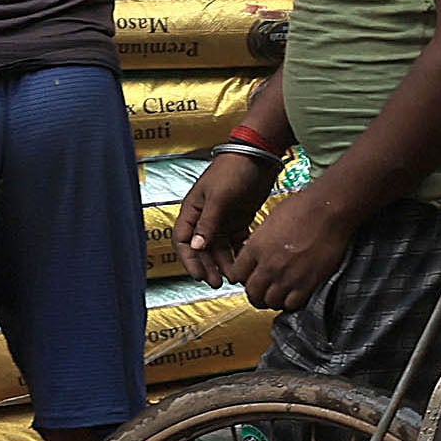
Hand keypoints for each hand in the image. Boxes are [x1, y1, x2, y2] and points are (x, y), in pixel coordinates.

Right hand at [174, 154, 278, 287]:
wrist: (257, 158)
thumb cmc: (232, 172)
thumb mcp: (218, 198)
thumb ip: (207, 223)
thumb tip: (195, 247)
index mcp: (192, 210)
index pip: (183, 240)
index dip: (189, 260)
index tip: (198, 276)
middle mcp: (204, 217)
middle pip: (201, 249)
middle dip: (207, 266)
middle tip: (218, 282)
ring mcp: (222, 220)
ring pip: (219, 248)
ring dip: (224, 263)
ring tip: (235, 276)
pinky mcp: (238, 220)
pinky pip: (235, 243)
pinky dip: (238, 253)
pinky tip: (245, 263)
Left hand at [232, 179, 356, 311]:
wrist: (327, 212)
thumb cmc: (300, 209)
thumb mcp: (268, 223)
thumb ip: (259, 243)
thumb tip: (257, 255)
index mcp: (254, 247)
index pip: (237, 274)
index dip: (242, 279)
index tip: (248, 279)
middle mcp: (268, 265)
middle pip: (252, 292)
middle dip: (254, 295)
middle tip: (260, 294)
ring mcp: (288, 276)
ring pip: (270, 302)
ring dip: (272, 301)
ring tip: (277, 296)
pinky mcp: (308, 283)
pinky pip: (292, 304)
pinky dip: (290, 304)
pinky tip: (292, 296)